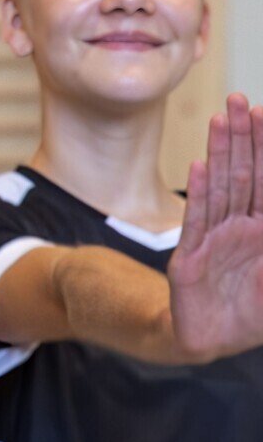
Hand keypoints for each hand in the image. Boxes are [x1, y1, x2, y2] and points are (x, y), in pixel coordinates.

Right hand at [171, 94, 262, 360]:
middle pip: (244, 173)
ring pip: (221, 188)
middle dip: (243, 137)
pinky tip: (202, 166)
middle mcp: (240, 227)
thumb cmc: (252, 313)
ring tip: (220, 120)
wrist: (213, 342)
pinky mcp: (190, 259)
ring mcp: (214, 239)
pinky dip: (201, 193)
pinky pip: (198, 221)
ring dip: (221, 152)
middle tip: (238, 99)